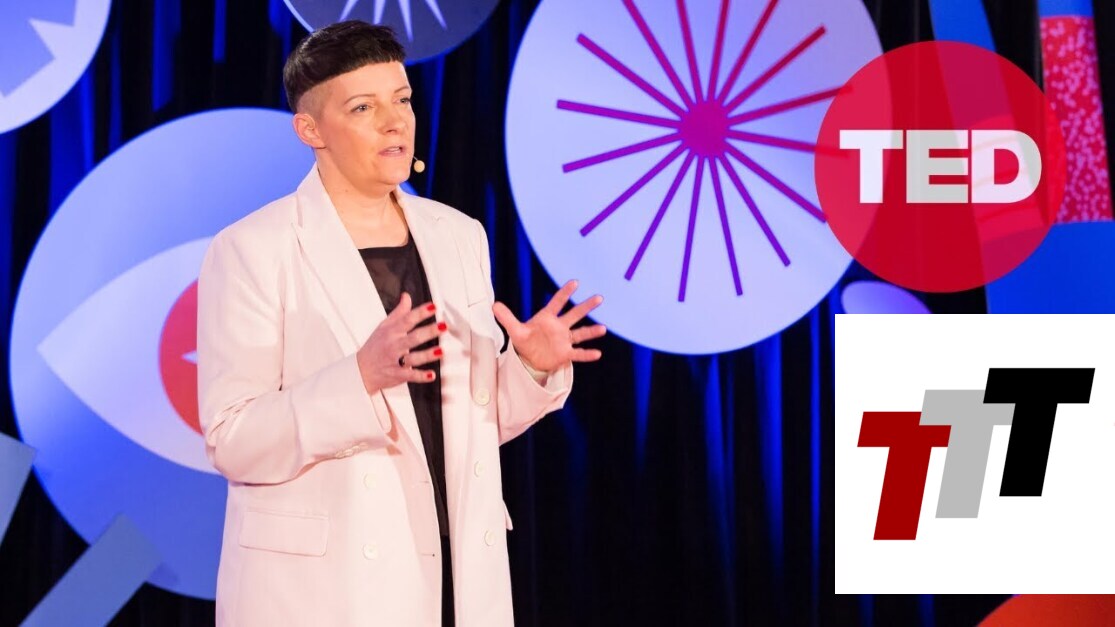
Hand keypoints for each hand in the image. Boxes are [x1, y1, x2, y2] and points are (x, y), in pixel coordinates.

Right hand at [356, 292, 446, 393]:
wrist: (361, 370)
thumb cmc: (375, 347)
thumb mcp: (384, 326)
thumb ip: (399, 312)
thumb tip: (406, 296)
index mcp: (392, 332)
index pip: (407, 319)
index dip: (421, 312)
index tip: (433, 307)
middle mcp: (394, 345)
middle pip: (413, 337)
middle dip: (429, 332)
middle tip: (443, 326)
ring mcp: (396, 361)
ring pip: (413, 357)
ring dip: (427, 355)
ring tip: (440, 351)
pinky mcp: (398, 375)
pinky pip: (410, 375)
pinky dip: (421, 376)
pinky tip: (431, 375)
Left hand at [492, 280, 606, 372]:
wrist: (530, 359)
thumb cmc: (525, 341)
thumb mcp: (514, 330)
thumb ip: (506, 317)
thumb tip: (493, 305)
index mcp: (547, 318)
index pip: (557, 303)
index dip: (565, 293)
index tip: (575, 282)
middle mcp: (559, 327)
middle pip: (574, 315)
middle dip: (586, 307)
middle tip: (599, 297)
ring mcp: (564, 340)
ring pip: (580, 334)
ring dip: (591, 331)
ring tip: (603, 328)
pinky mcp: (566, 353)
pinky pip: (578, 353)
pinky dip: (587, 354)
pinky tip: (597, 354)